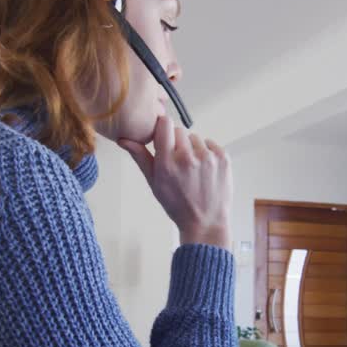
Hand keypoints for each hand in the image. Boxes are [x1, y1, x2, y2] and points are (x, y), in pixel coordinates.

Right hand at [119, 115, 231, 248]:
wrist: (205, 222)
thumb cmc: (177, 205)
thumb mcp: (154, 183)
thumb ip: (140, 157)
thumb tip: (124, 139)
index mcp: (167, 163)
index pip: (165, 124)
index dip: (163, 128)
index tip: (163, 137)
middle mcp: (187, 158)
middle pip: (179, 130)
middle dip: (177, 142)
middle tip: (178, 162)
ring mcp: (207, 157)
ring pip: (195, 138)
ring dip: (193, 148)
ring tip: (193, 169)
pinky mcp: (223, 158)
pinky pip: (211, 144)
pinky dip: (207, 153)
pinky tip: (204, 170)